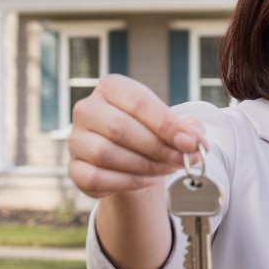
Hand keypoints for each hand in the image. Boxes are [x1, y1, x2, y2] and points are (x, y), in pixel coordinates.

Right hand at [67, 75, 205, 198]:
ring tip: (167, 169)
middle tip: (182, 161)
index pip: (138, 102)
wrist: (130, 156)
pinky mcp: (73, 168)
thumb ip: (188, 129)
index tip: (191, 143)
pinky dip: (126, 182)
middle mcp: (86, 109)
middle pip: (120, 128)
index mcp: (111, 87)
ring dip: (143, 166)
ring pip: (105, 154)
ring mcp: (75, 139)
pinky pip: (96, 178)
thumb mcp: (174, 125)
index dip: (167, 124)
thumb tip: (195, 142)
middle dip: (157, 148)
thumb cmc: (152, 133)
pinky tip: (147, 179)